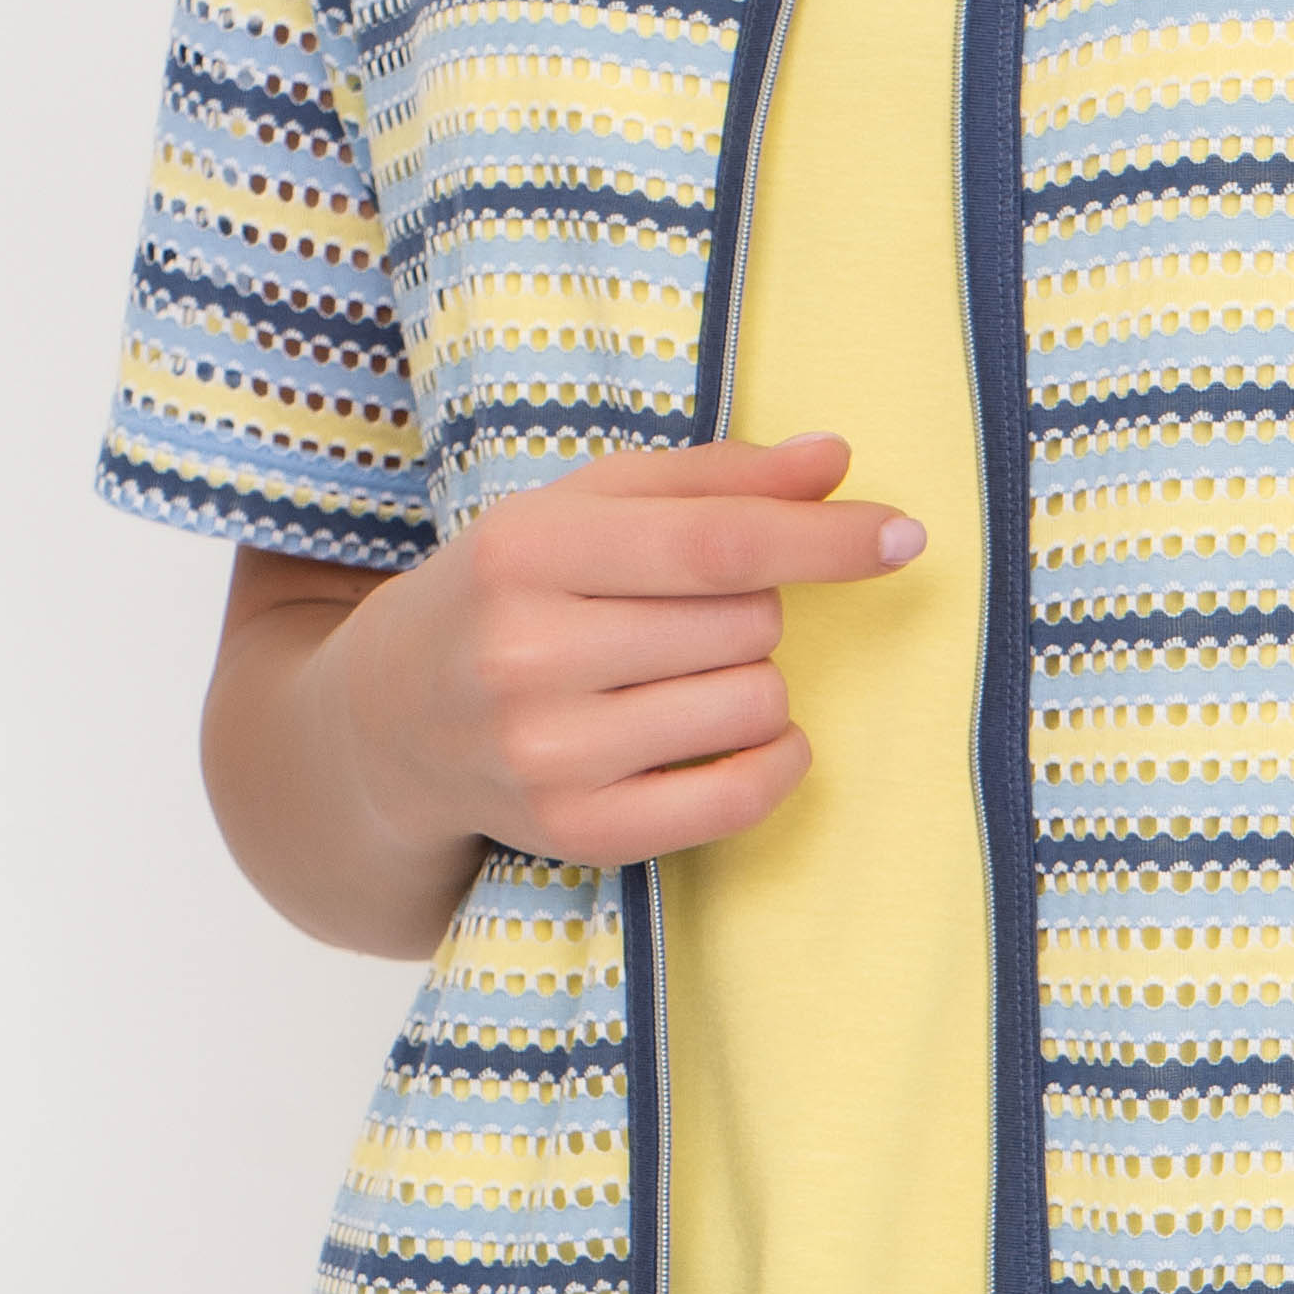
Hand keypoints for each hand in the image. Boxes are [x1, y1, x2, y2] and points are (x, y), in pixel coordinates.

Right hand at [318, 432, 920, 874]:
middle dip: (754, 608)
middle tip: (687, 613)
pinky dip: (775, 765)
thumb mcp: (581, 507)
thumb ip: (712, 478)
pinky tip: (753, 739)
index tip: (904, 535)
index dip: (825, 539)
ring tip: (687, 673)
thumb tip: (836, 462)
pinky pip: (737, 800)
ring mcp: (549, 754)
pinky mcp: (575, 831)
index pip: (717, 544)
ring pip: (754, 705)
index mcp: (527, 550)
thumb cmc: (507, 591)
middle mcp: (527, 655)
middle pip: (747, 623)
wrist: (389, 720)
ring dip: (756, 681)